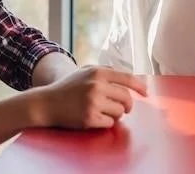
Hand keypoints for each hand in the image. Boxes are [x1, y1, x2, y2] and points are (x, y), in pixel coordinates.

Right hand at [32, 66, 146, 128]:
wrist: (48, 102)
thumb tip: (131, 78)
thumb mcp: (86, 71)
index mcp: (98, 72)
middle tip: (123, 108)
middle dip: (127, 105)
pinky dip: (106, 122)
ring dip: (115, 113)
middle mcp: (96, 86)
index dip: (139, 86)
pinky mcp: (89, 118)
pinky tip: (95, 117)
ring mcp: (93, 102)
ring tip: (102, 110)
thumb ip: (106, 72)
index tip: (146, 93)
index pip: (127, 78)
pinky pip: (110, 123)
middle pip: (126, 98)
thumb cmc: (69, 87)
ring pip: (120, 112)